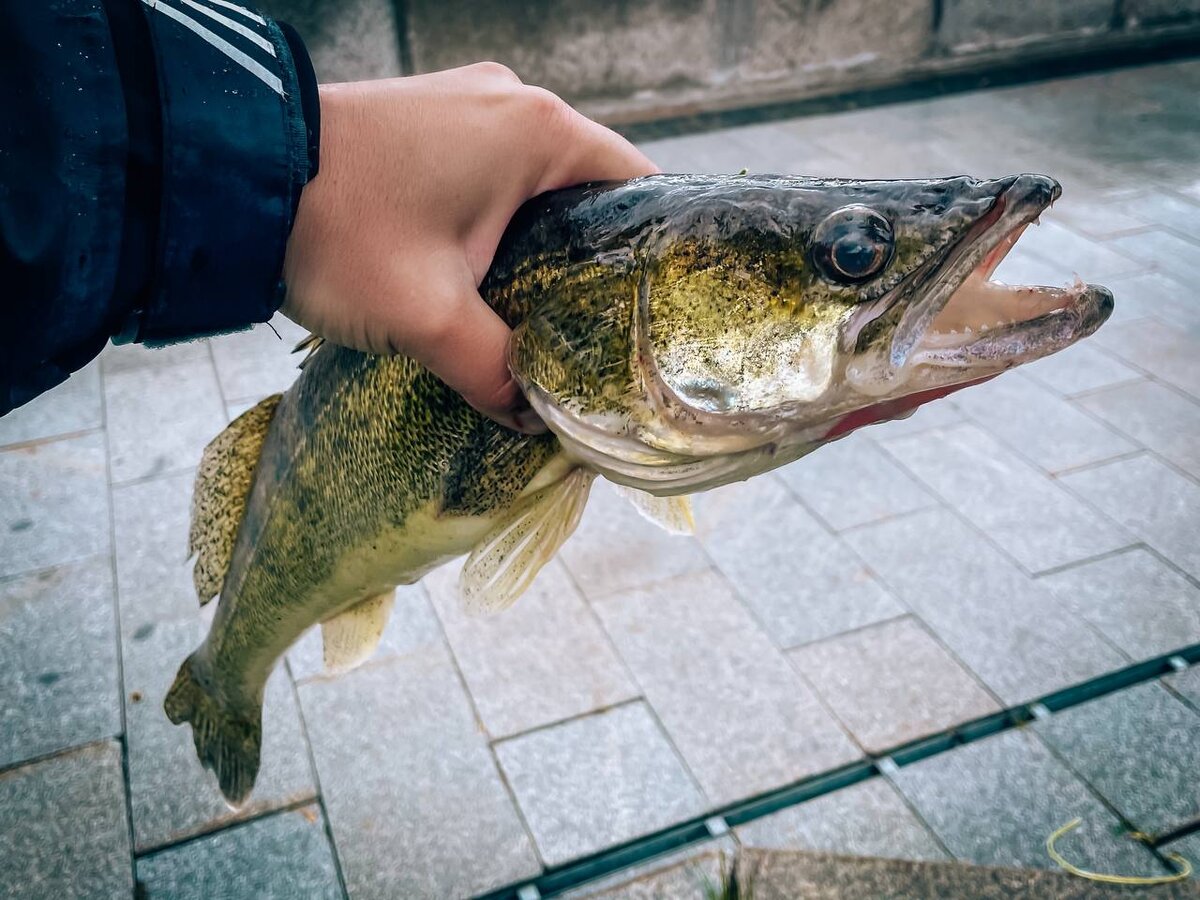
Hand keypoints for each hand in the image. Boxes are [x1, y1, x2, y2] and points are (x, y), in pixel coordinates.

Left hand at [281, 63, 658, 432]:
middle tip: (595, 330)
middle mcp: (513, 102)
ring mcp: (467, 103)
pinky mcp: (429, 119)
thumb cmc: (340, 232)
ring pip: (537, 184)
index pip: (638, 187)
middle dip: (592, 260)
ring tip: (542, 313)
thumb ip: (494, 373)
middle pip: (589, 190)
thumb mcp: (428, 317)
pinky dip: (500, 221)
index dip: (651, 253)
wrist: (230, 175)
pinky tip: (488, 275)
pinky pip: (492, 172)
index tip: (652, 313)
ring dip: (541, 244)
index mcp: (539, 131)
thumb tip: (531, 421)